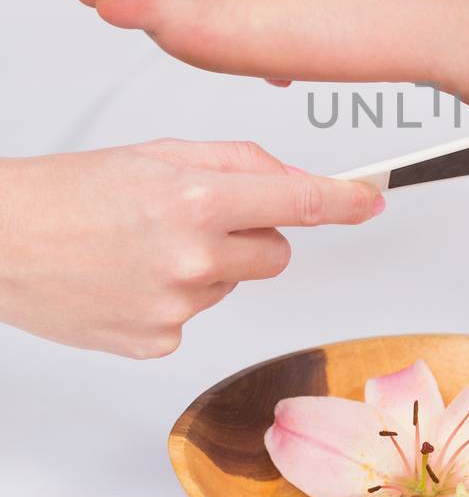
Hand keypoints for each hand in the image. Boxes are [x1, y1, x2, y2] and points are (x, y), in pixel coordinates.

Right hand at [0, 139, 382, 357]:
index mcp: (197, 200)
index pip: (299, 202)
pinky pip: (196, 315)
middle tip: (200, 217)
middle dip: (256, 233)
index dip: (344, 201)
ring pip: (232, 284)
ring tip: (145, 247)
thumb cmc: (69, 193)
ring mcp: (177, 308)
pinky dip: (174, 298)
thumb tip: (294, 179)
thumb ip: (238, 163)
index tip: (371, 202)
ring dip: (208, 265)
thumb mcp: (159, 153)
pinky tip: (131, 279)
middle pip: (276, 252)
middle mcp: (193, 258)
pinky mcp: (157, 343)